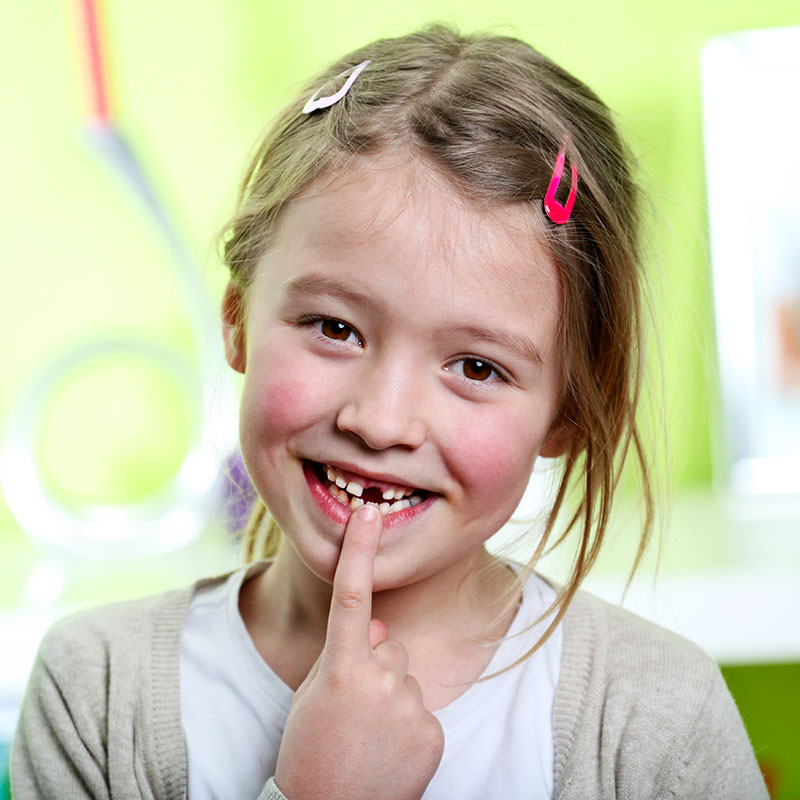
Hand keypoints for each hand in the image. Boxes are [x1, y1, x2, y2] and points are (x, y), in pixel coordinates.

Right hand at [274, 505, 444, 799]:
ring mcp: (411, 707)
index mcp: (341, 667)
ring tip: (368, 736)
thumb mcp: (314, 694)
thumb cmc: (310, 751)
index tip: (367, 513)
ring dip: (390, 698)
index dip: (359, 549)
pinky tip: (388, 752)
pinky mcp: (433, 733)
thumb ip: (349, 652)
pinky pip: (422, 711)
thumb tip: (381, 629)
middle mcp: (381, 680)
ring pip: (405, 679)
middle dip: (374, 667)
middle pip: (389, 647)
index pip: (352, 595)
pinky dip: (408, 727)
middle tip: (351, 711)